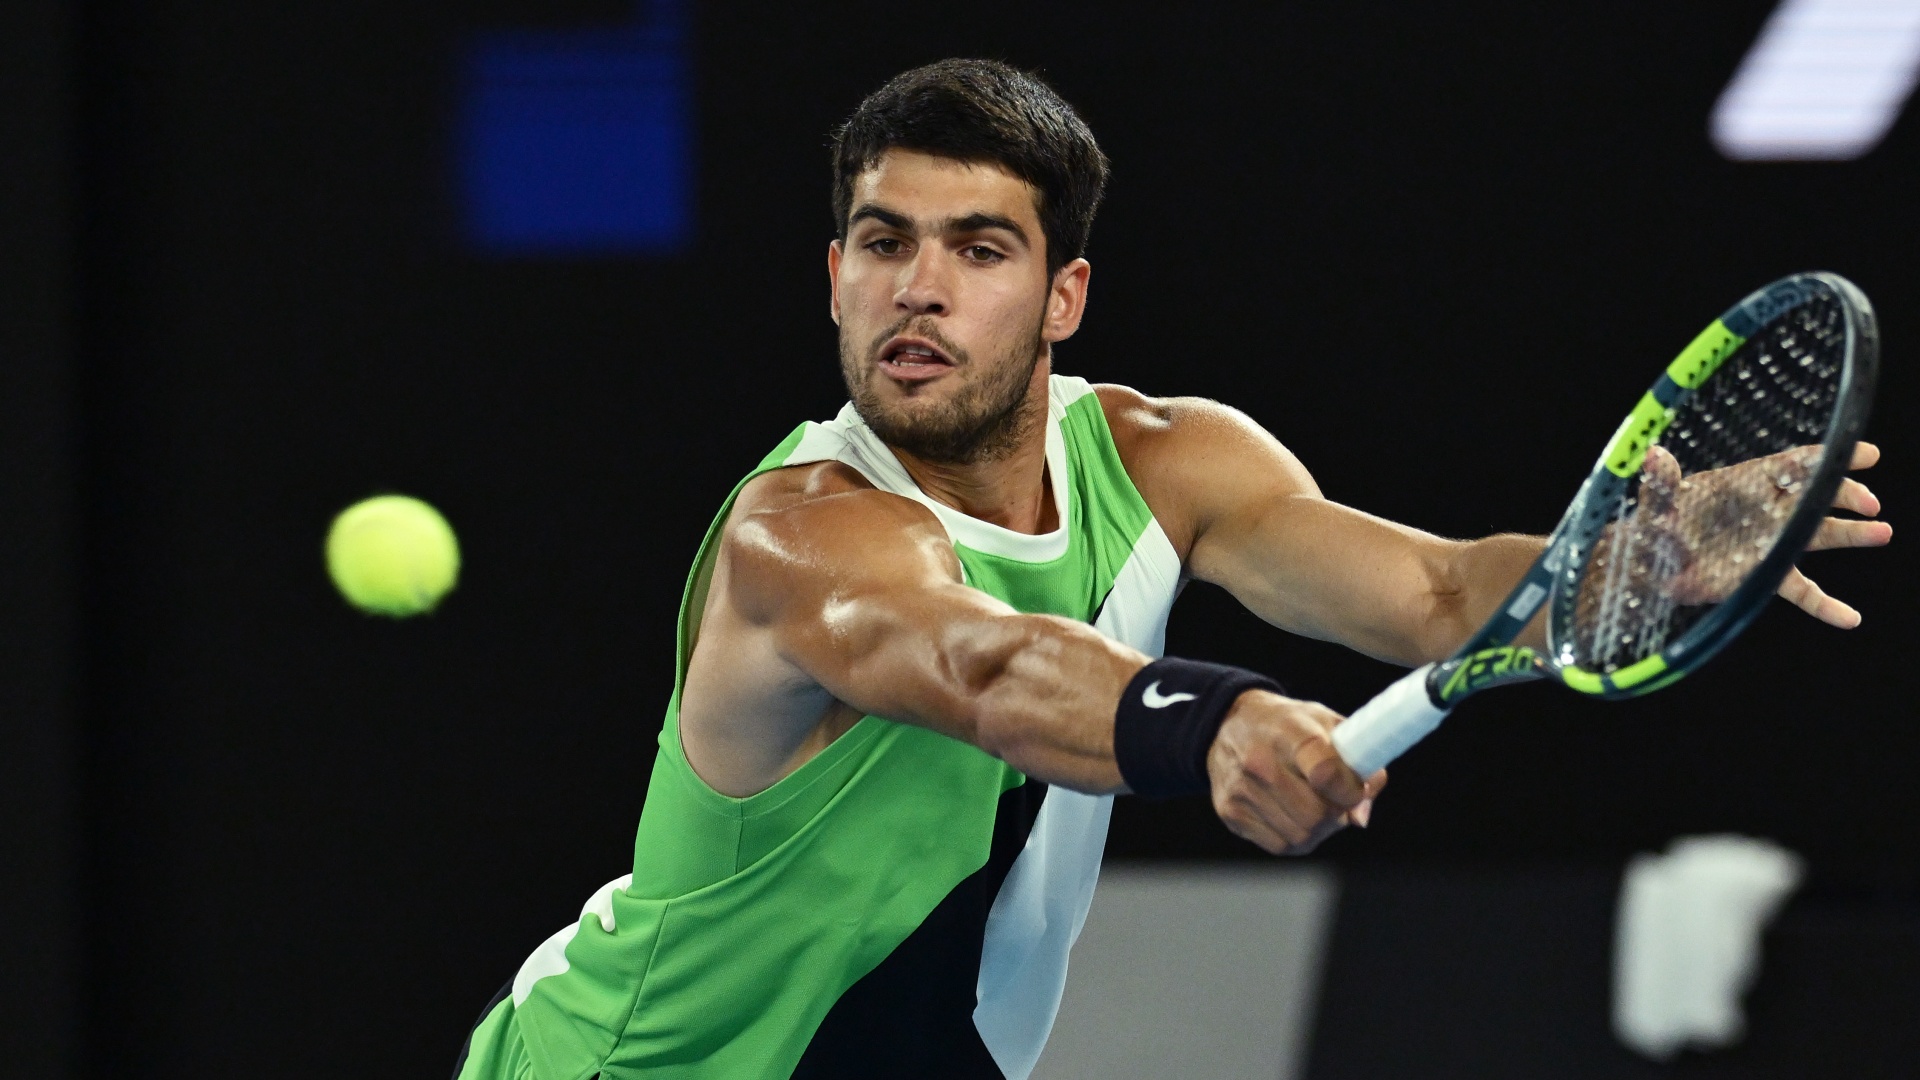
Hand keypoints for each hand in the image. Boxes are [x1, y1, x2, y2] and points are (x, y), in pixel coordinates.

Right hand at [1206, 690, 1386, 853]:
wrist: (1228, 724)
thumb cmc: (1287, 725)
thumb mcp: (1326, 724)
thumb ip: (1357, 764)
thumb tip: (1359, 817)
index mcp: (1290, 731)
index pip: (1326, 772)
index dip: (1351, 790)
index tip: (1355, 790)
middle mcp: (1260, 760)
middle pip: (1317, 814)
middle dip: (1337, 815)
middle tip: (1337, 803)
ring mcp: (1242, 789)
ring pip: (1301, 836)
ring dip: (1319, 830)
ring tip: (1315, 808)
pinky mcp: (1230, 811)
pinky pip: (1280, 845)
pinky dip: (1296, 838)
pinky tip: (1294, 817)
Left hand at [1647, 441, 1887, 622]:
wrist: (1652, 563)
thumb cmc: (1657, 521)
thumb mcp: (1657, 501)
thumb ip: (1661, 481)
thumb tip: (1653, 455)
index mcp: (1748, 481)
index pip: (1794, 464)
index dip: (1828, 458)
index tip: (1866, 454)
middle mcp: (1768, 508)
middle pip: (1815, 495)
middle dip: (1844, 494)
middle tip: (1869, 503)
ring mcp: (1772, 541)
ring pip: (1818, 535)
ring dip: (1851, 534)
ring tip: (1883, 532)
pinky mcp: (1766, 574)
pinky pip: (1802, 591)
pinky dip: (1825, 606)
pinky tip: (1850, 619)